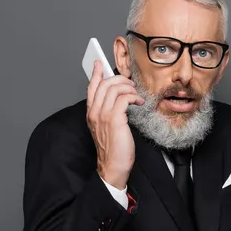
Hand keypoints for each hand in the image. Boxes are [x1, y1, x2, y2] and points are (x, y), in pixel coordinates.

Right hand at [86, 61, 144, 188]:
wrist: (113, 166)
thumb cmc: (114, 148)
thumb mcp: (108, 126)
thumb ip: (109, 112)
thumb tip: (119, 98)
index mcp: (91, 113)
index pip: (91, 88)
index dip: (96, 74)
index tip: (99, 64)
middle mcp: (95, 112)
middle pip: (104, 84)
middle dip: (120, 79)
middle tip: (130, 84)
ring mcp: (103, 115)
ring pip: (114, 88)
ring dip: (129, 88)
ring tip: (136, 95)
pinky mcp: (115, 119)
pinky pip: (124, 98)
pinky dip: (134, 97)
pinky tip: (139, 102)